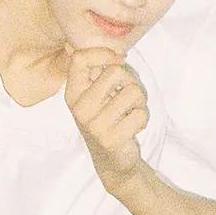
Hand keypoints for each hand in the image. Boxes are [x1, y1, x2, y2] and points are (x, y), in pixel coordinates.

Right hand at [65, 47, 149, 195]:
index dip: (104, 53)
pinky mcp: (111, 138)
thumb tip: (117, 53)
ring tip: (129, 113)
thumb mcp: (96, 96)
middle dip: (130, 81)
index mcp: (72, 94)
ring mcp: (94, 124)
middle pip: (115, 71)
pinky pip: (141, 113)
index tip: (118, 60)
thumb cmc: (107, 121)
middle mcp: (79, 108)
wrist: (113, 161)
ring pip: (133, 91)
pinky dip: (143, 119)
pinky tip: (132, 128)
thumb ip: (99, 73)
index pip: (80, 59)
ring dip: (139, 102)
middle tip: (126, 97)